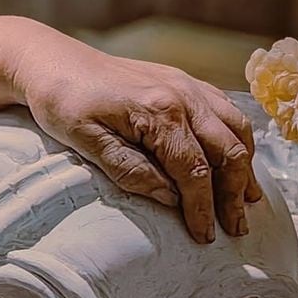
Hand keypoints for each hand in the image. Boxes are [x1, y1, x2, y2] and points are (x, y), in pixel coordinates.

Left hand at [13, 34, 260, 242]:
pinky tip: (235, 157)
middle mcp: (183, 94)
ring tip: (246, 199)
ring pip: (236, 128)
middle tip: (235, 228)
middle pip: (228, 151)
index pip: (195, 171)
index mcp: (160, 112)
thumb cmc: (62, 101)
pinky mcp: (182, 80)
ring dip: (245, 165)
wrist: (51, 60)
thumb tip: (171, 198)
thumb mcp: (85, 141)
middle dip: (234, 194)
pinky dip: (237, 138)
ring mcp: (186, 83)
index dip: (203, 208)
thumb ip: (130, 171)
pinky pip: (225, 109)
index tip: (205, 237)